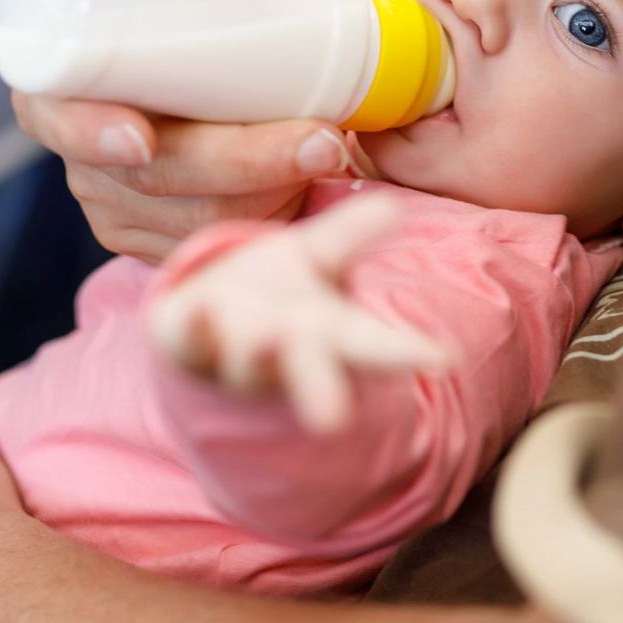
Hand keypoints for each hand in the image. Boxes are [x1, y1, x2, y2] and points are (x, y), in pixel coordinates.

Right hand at [11, 0, 353, 262]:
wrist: (205, 88)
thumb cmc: (193, 33)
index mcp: (63, 84)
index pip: (53, 114)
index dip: (89, 129)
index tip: (141, 135)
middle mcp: (82, 154)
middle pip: (148, 177)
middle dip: (238, 163)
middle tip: (319, 137)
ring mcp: (118, 205)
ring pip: (189, 218)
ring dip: (265, 193)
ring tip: (331, 151)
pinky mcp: (159, 241)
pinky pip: (209, 245)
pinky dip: (262, 222)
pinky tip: (306, 199)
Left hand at [149, 193, 449, 431]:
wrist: (201, 320)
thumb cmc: (275, 292)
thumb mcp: (317, 260)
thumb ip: (351, 235)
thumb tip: (393, 206)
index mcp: (327, 334)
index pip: (372, 345)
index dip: (406, 352)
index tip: (438, 359)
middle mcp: (282, 352)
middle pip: (309, 370)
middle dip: (322, 389)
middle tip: (333, 416)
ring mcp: (231, 349)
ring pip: (250, 358)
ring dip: (259, 353)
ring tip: (269, 339)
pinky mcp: (184, 338)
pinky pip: (188, 336)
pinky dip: (197, 327)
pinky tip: (201, 310)